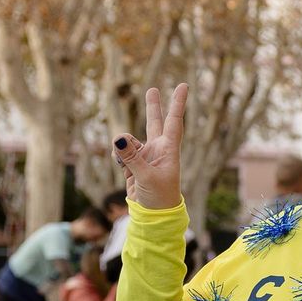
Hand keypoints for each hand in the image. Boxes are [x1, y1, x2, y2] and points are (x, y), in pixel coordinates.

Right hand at [114, 84, 187, 209]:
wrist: (153, 214)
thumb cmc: (159, 196)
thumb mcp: (145, 176)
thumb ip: (131, 156)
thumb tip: (118, 137)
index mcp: (169, 150)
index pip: (174, 121)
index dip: (177, 103)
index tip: (183, 85)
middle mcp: (158, 149)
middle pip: (154, 122)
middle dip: (152, 107)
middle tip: (152, 89)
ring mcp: (145, 156)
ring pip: (129, 140)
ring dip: (123, 148)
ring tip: (127, 164)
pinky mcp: (134, 164)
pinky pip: (120, 153)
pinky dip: (118, 157)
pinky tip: (123, 169)